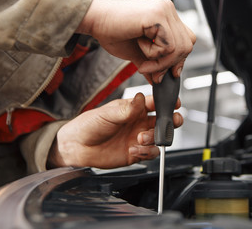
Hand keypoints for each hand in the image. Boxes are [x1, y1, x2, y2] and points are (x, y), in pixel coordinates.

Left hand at [47, 93, 182, 168]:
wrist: (77, 147)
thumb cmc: (89, 125)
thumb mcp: (107, 114)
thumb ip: (126, 109)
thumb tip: (140, 99)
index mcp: (134, 109)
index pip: (155, 103)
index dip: (166, 102)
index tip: (174, 103)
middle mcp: (139, 123)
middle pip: (163, 121)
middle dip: (171, 121)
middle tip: (171, 121)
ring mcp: (138, 138)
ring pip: (159, 138)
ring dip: (154, 138)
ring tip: (140, 138)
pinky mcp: (136, 153)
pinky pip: (150, 153)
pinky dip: (146, 152)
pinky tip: (133, 149)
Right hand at [76, 0, 195, 82]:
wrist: (94, 20)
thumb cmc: (112, 32)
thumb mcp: (137, 54)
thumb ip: (152, 65)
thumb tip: (159, 80)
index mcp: (166, 16)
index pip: (186, 41)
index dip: (178, 60)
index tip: (164, 73)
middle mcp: (168, 11)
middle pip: (187, 45)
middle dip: (170, 64)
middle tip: (150, 71)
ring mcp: (164, 11)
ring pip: (179, 47)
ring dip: (160, 62)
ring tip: (143, 61)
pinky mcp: (157, 15)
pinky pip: (167, 45)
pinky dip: (154, 54)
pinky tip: (139, 45)